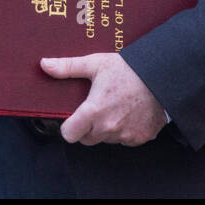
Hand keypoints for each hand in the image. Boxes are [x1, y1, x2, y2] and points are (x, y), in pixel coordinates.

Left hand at [40, 53, 166, 146]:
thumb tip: (44, 64)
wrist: (161, 75)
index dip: (69, 126)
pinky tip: (130, 113)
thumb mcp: (96, 63)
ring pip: (106, 139)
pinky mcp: (140, 138)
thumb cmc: (127, 69)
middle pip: (87, 138)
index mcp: (93, 111)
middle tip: (98, 107)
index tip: (75, 116)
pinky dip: (125, 131)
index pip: (69, 135)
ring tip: (116, 107)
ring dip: (107, 129)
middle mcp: (108, 127)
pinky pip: (125, 140)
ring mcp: (125, 135)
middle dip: (88, 127)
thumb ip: (68, 67)